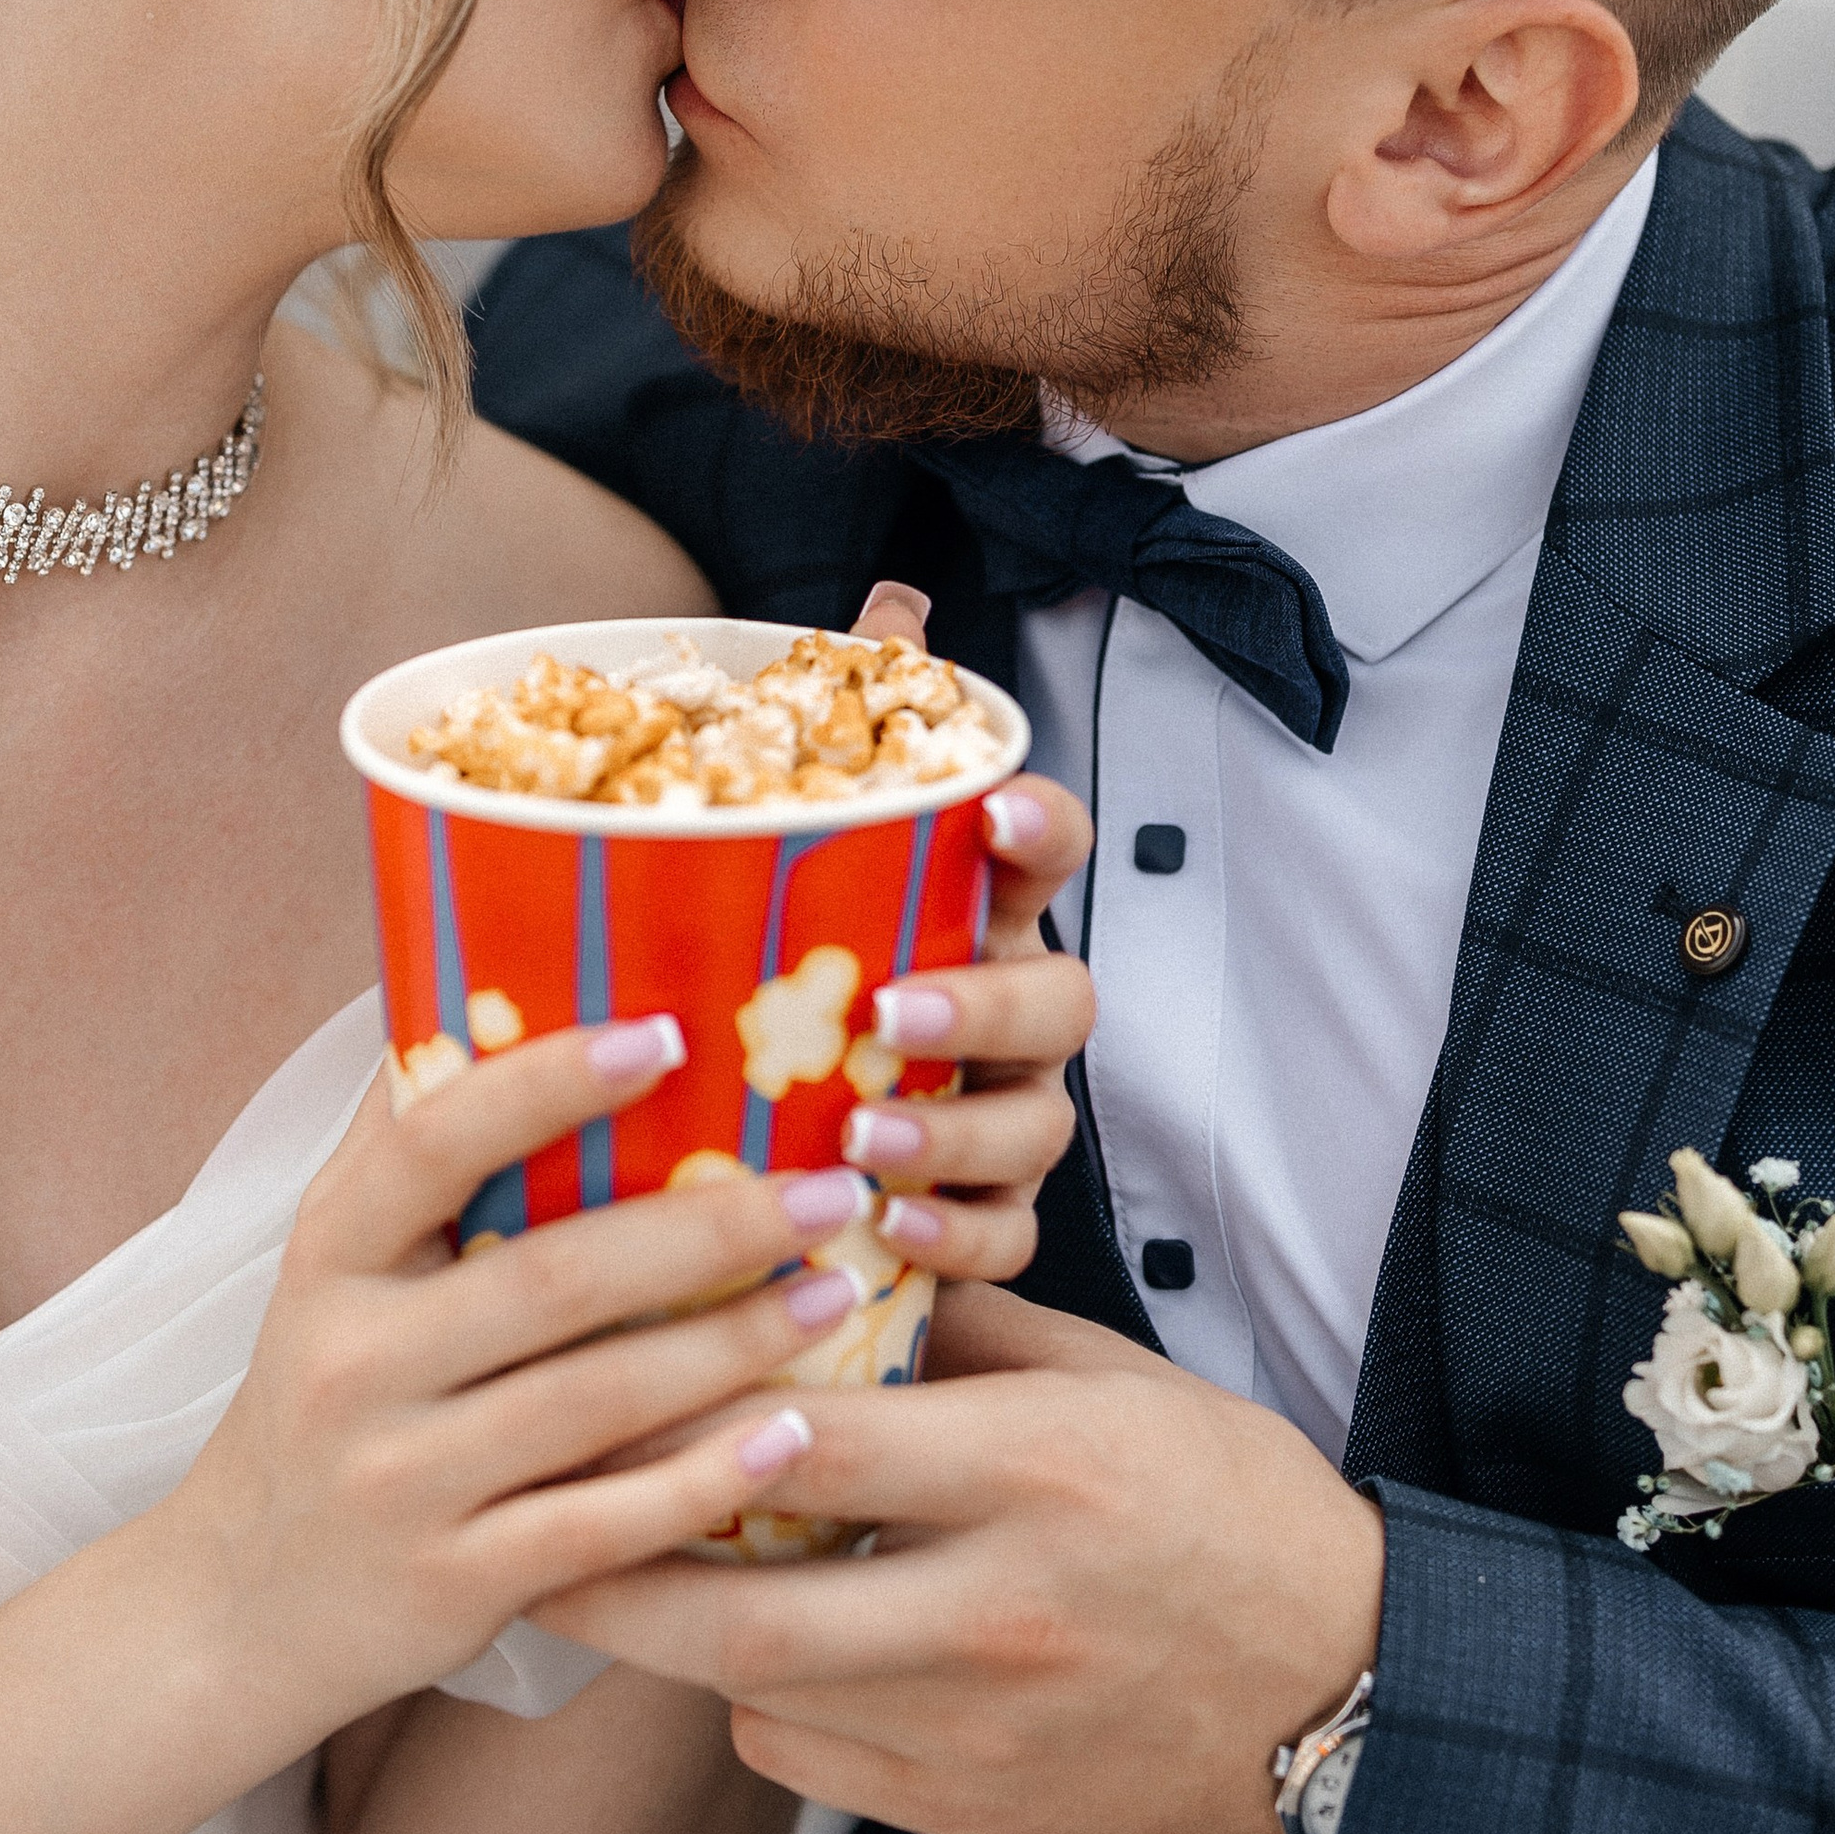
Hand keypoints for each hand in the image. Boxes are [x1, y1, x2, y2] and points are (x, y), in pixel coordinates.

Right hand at [153, 1020, 942, 1758]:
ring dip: (733, 1345)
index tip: (664, 1033)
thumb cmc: (324, 1397)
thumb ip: (406, 1144)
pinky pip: (601, 1528)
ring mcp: (401, 1480)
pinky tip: (791, 1437)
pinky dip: (703, 1483)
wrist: (237, 1605)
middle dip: (709, 1228)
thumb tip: (480, 987)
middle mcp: (353, 1361)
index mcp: (330, 1256)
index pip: (433, 1145)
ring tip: (839, 1291)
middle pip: (553, 1278)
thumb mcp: (332, 1268)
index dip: (546, 1084)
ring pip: (594, 1401)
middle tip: (833, 1186)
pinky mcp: (454, 1584)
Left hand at [539, 1281, 1385, 1833]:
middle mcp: (994, 1612)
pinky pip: (808, 1766)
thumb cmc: (1229, 1500)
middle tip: (511, 1516)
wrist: (1351, 1688)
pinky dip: (753, 1706)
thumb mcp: (1110, 1377)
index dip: (676, 1411)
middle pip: (735, 1612)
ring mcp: (980, 1731)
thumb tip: (812, 1276)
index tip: (584, 1373)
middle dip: (601, 1568)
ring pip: (755, 1698)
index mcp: (1032, 1473)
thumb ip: (957, 1334)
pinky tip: (743, 1650)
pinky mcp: (975, 1815)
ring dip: (668, 1636)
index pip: (804, 1442)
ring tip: (595, 1569)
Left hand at [835, 578, 1092, 1262]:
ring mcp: (1006, 1119)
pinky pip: (1002, 1236)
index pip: (1043, 851)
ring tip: (866, 1133)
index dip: (1042, 825)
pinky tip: (888, 1229)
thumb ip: (848, 727)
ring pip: (1034, 1125)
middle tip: (893, 1008)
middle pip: (1058, 999)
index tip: (1005, 806)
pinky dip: (953, 1236)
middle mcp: (1006, 1016)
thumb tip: (897, 597)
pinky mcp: (981, 1219)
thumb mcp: (800, 862)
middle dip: (986, 1000)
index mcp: (974, 915)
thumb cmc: (807, 981)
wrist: (775, 1142)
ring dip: (956, 1131)